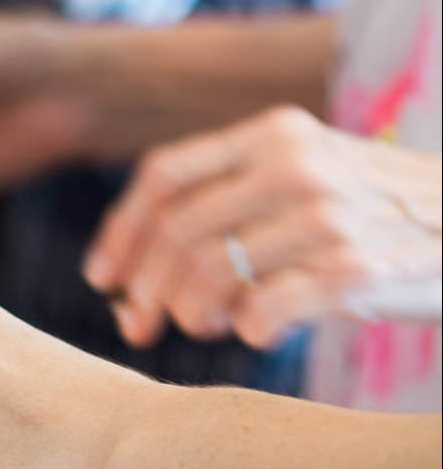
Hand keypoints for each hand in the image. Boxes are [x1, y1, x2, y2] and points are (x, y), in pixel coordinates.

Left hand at [84, 106, 442, 348]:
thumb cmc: (366, 219)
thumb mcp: (298, 186)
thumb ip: (220, 218)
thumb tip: (122, 297)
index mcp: (272, 135)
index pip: (162, 178)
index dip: (119, 234)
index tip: (102, 279)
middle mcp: (297, 165)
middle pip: (175, 235)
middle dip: (146, 290)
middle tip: (148, 325)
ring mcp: (329, 215)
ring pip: (209, 277)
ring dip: (193, 316)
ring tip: (212, 325)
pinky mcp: (358, 268)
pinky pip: (264, 313)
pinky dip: (247, 333)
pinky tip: (261, 331)